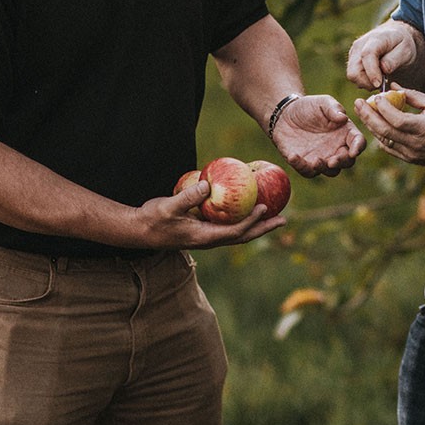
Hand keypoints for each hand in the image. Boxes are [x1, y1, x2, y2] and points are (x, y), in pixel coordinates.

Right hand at [133, 180, 285, 248]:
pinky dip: (242, 217)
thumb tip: (208, 186)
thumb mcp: (167, 207)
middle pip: (243, 236)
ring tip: (274, 214)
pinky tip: (247, 205)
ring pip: (238, 232)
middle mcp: (210, 239)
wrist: (140, 230)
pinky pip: (228, 223)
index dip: (251, 222)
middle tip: (284, 219)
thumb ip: (187, 197)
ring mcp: (208, 235)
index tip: (265, 208)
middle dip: (264, 228)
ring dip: (257, 224)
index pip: (234, 232)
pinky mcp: (204, 228)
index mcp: (204, 238)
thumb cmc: (153, 219)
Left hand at [271, 95, 366, 177]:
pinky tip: (293, 156)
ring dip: (324, 169)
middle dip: (342, 162)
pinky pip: (307, 171)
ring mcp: (323, 158)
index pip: (358, 142)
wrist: (286, 114)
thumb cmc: (309, 106)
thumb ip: (334, 108)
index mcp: (345, 133)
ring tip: (315, 162)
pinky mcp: (306, 164)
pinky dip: (301, 167)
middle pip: (347, 161)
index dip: (358, 147)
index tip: (354, 151)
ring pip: (330, 171)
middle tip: (332, 161)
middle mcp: (337, 148)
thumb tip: (343, 117)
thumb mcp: (322, 102)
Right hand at [347, 22, 422, 90]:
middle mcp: (360, 44)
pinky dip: (363, 81)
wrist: (393, 35)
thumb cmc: (401, 43)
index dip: (371, 71)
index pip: (367, 54)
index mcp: (376, 39)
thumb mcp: (405, 50)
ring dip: (366, 83)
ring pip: (352, 75)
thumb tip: (383, 69)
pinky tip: (375, 76)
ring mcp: (353, 52)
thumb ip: (394, 59)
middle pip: (354, 70)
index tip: (378, 84)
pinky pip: (354, 76)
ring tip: (380, 78)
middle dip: (367, 82)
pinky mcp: (351, 59)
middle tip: (382, 84)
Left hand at [353, 86, 424, 168]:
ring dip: (371, 126)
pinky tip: (375, 126)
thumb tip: (393, 86)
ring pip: (383, 140)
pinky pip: (389, 148)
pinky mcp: (410, 159)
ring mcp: (411, 154)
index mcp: (423, 128)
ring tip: (363, 112)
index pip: (395, 119)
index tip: (375, 96)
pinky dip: (380, 137)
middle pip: (384, 131)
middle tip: (358, 103)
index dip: (382, 107)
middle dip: (368, 116)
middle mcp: (414, 144)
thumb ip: (412, 95)